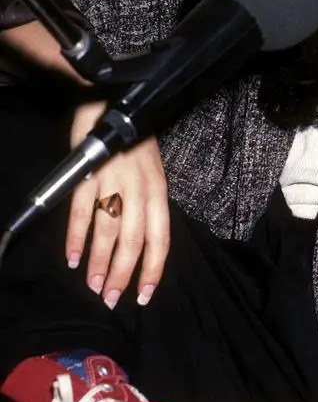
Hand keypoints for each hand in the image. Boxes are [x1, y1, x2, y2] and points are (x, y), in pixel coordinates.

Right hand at [66, 99, 169, 307]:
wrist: (112, 102)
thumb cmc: (134, 142)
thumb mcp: (152, 173)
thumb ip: (148, 205)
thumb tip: (141, 244)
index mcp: (159, 192)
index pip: (160, 240)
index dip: (152, 270)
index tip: (142, 296)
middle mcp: (140, 189)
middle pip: (133, 241)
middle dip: (122, 275)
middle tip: (110, 299)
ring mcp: (114, 180)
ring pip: (108, 231)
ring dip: (99, 262)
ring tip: (92, 285)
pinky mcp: (88, 172)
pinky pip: (81, 212)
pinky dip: (75, 237)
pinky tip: (72, 257)